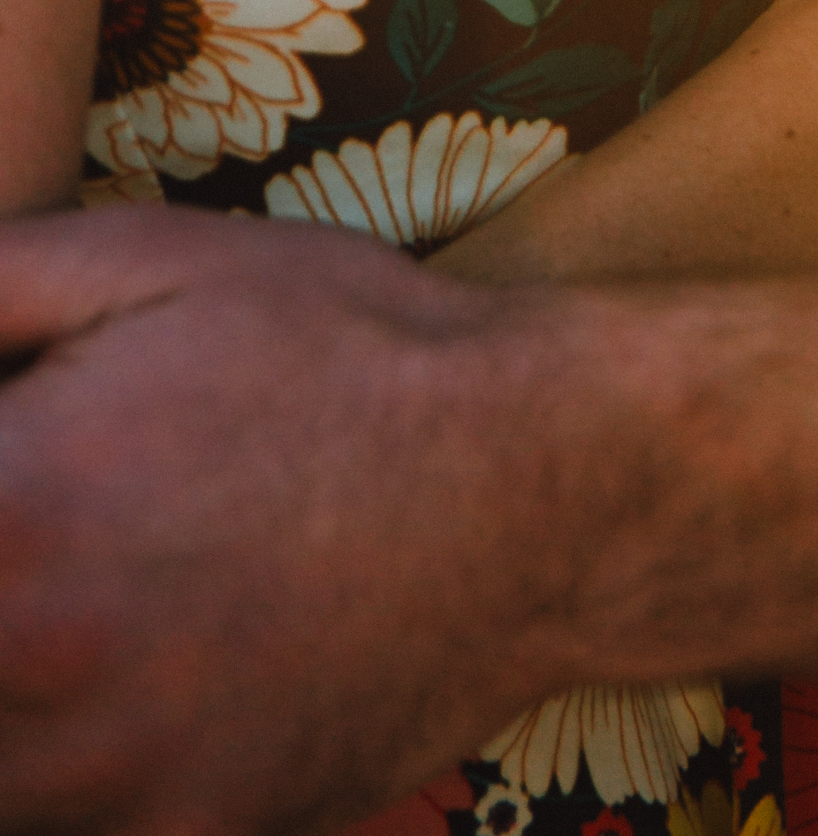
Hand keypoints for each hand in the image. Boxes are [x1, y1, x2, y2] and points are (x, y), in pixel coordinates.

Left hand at [0, 208, 580, 832]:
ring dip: (16, 704)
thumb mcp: (152, 258)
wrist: (544, 483)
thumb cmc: (347, 350)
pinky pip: (74, 826)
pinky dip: (77, 774)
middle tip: (48, 546)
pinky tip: (145, 682)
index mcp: (5, 510)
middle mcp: (33, 667)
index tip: (8, 490)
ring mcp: (109, 782)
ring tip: (90, 612)